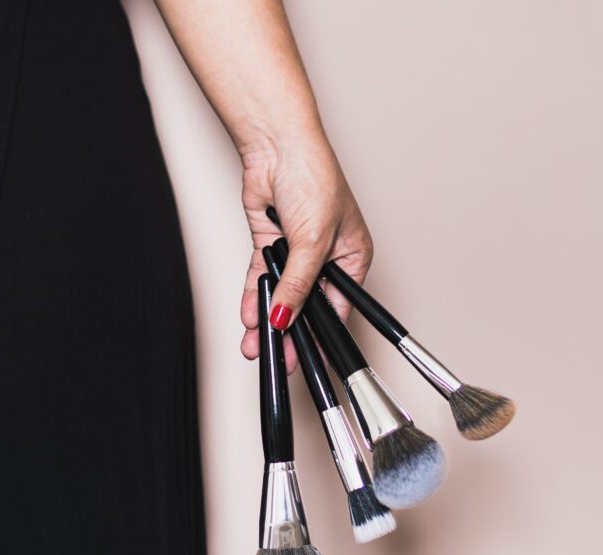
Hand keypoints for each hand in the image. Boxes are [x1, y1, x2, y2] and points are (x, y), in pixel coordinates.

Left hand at [238, 132, 372, 371]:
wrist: (278, 147)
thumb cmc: (315, 178)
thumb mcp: (313, 242)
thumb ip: (299, 285)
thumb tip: (286, 318)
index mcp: (353, 257)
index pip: (339, 307)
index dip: (324, 334)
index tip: (310, 358)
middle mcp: (326, 257)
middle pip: (308, 303)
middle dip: (292, 332)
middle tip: (281, 359)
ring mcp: (297, 251)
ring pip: (282, 294)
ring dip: (269, 318)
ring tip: (258, 345)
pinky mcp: (271, 243)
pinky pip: (264, 278)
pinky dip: (254, 297)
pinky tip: (249, 318)